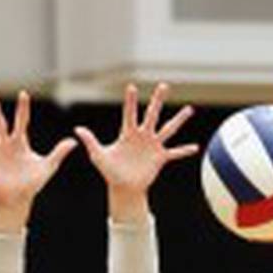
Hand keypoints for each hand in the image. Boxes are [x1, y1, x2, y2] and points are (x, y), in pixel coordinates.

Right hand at [0, 91, 75, 213]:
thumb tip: (74, 141)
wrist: (19, 197)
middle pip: (0, 126)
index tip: (23, 94)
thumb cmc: (33, 181)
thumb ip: (59, 153)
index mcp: (20, 143)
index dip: (23, 108)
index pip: (22, 122)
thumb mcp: (48, 167)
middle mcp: (5, 145)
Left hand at [75, 83, 197, 207]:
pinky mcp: (160, 158)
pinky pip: (174, 153)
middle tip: (164, 85)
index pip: (129, 114)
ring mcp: (153, 146)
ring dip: (178, 120)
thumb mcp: (98, 156)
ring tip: (189, 110)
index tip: (131, 86)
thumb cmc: (110, 171)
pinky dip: (184, 151)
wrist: (123, 187)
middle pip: (152, 115)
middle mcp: (142, 136)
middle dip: (157, 101)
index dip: (130, 102)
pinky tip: (195, 147)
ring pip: (168, 130)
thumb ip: (90, 141)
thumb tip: (77, 129)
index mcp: (127, 134)